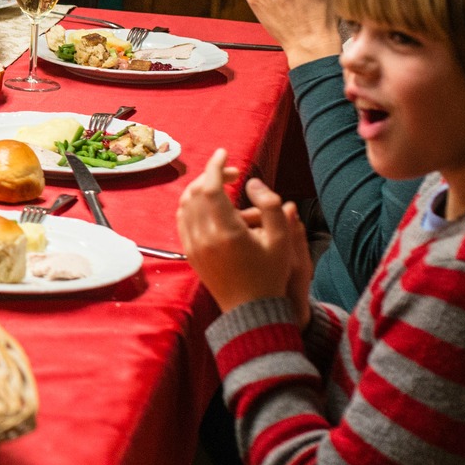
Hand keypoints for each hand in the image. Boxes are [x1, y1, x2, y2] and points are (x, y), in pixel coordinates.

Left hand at [176, 149, 309, 324]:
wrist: (251, 311)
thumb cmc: (271, 275)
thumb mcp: (282, 240)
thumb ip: (270, 205)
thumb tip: (251, 183)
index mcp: (226, 232)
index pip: (210, 188)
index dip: (215, 166)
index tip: (224, 153)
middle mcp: (204, 237)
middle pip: (195, 192)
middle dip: (210, 175)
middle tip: (232, 173)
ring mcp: (193, 246)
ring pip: (185, 205)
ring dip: (199, 189)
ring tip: (221, 186)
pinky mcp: (189, 253)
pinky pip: (182, 220)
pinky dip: (191, 205)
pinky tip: (210, 205)